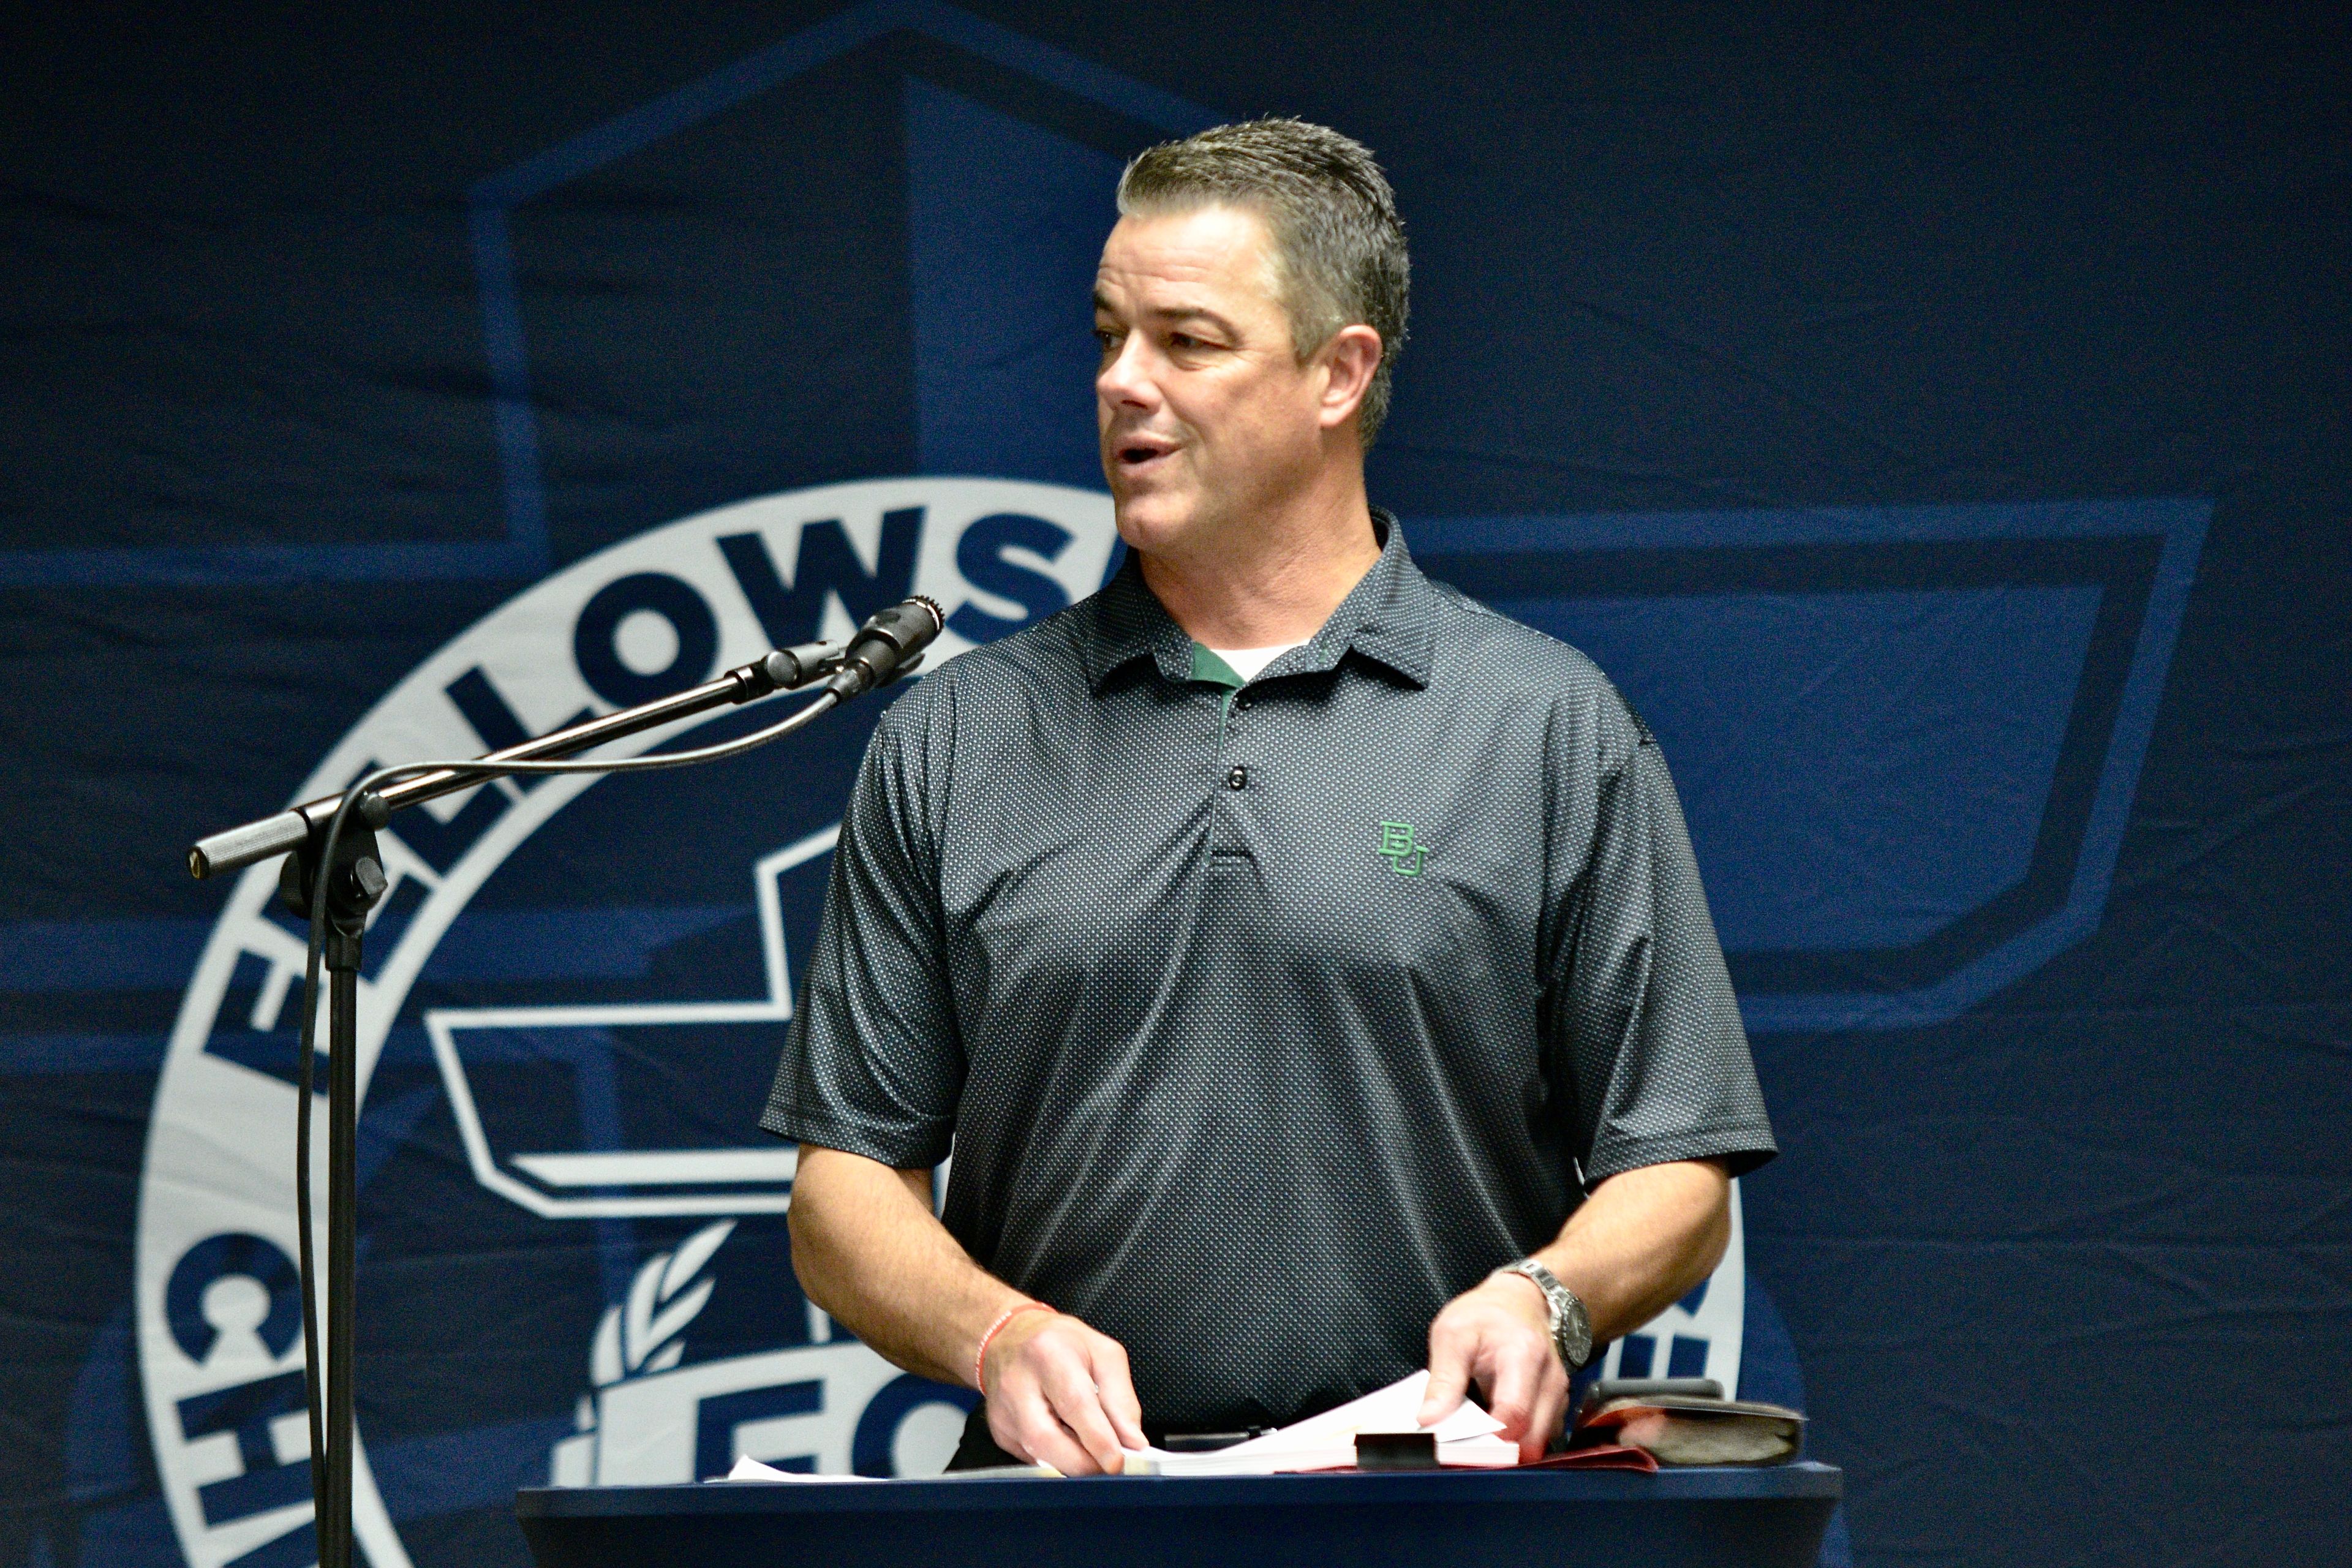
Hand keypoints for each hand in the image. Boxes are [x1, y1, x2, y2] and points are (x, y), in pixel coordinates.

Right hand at [981, 1308, 1147, 1474]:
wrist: (1010, 1338)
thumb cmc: (1059, 1343)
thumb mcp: (1103, 1353)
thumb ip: (1121, 1398)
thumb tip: (1133, 1442)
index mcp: (1048, 1354)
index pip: (1074, 1404)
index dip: (1098, 1438)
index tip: (1117, 1460)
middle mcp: (1017, 1383)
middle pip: (1045, 1438)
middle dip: (1082, 1462)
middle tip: (1108, 1465)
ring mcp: (1002, 1411)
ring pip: (1037, 1455)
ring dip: (1072, 1462)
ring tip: (1091, 1450)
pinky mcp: (999, 1432)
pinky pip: (1032, 1458)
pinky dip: (1057, 1458)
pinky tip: (1067, 1441)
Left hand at [1420, 1273, 1570, 1462]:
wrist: (1520, 1300)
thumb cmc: (1484, 1314)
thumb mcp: (1452, 1334)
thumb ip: (1443, 1379)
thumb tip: (1429, 1421)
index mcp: (1523, 1356)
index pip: (1514, 1414)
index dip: (1488, 1440)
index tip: (1458, 1451)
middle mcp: (1550, 1379)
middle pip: (1531, 1437)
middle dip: (1498, 1452)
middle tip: (1464, 1453)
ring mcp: (1558, 1393)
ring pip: (1538, 1441)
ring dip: (1509, 1449)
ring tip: (1476, 1441)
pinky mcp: (1557, 1404)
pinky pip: (1541, 1435)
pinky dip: (1518, 1440)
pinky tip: (1494, 1431)